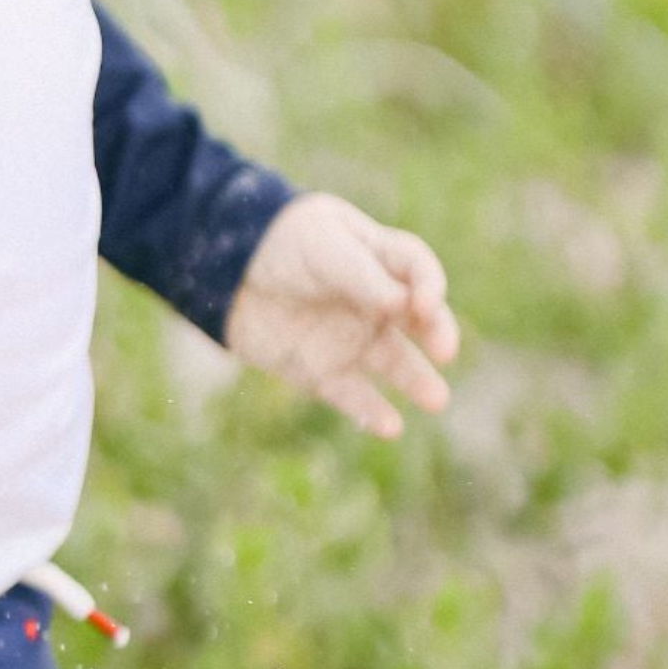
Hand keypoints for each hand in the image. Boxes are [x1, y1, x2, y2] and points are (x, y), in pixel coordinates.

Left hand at [218, 190, 456, 437]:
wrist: (221, 267)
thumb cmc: (280, 241)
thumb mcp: (323, 245)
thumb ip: (362, 276)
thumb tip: (403, 306)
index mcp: (378, 258)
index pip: (418, 271)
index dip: (429, 287)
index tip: (422, 305)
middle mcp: (372, 302)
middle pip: (417, 321)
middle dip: (436, 334)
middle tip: (446, 351)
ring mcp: (348, 337)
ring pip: (393, 364)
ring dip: (417, 381)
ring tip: (437, 399)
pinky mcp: (320, 370)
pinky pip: (352, 395)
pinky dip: (371, 414)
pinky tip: (391, 427)